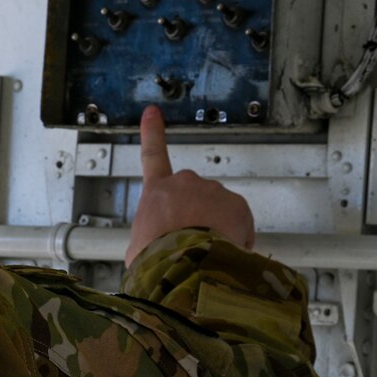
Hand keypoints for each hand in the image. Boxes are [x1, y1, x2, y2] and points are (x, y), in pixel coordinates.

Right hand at [125, 105, 255, 265]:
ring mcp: (213, 191)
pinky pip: (239, 222)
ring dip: (216, 228)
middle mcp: (185, 183)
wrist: (184, 263)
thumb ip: (148, 237)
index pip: (152, 156)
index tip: (152, 113)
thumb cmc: (157, 258)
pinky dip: (235, 237)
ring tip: (206, 251)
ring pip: (219, 210)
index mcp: (156, 192)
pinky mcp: (237, 204)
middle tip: (191, 240)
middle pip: (193, 195)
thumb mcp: (138, 247)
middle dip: (196, 213)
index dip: (151, 133)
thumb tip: (154, 246)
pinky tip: (224, 251)